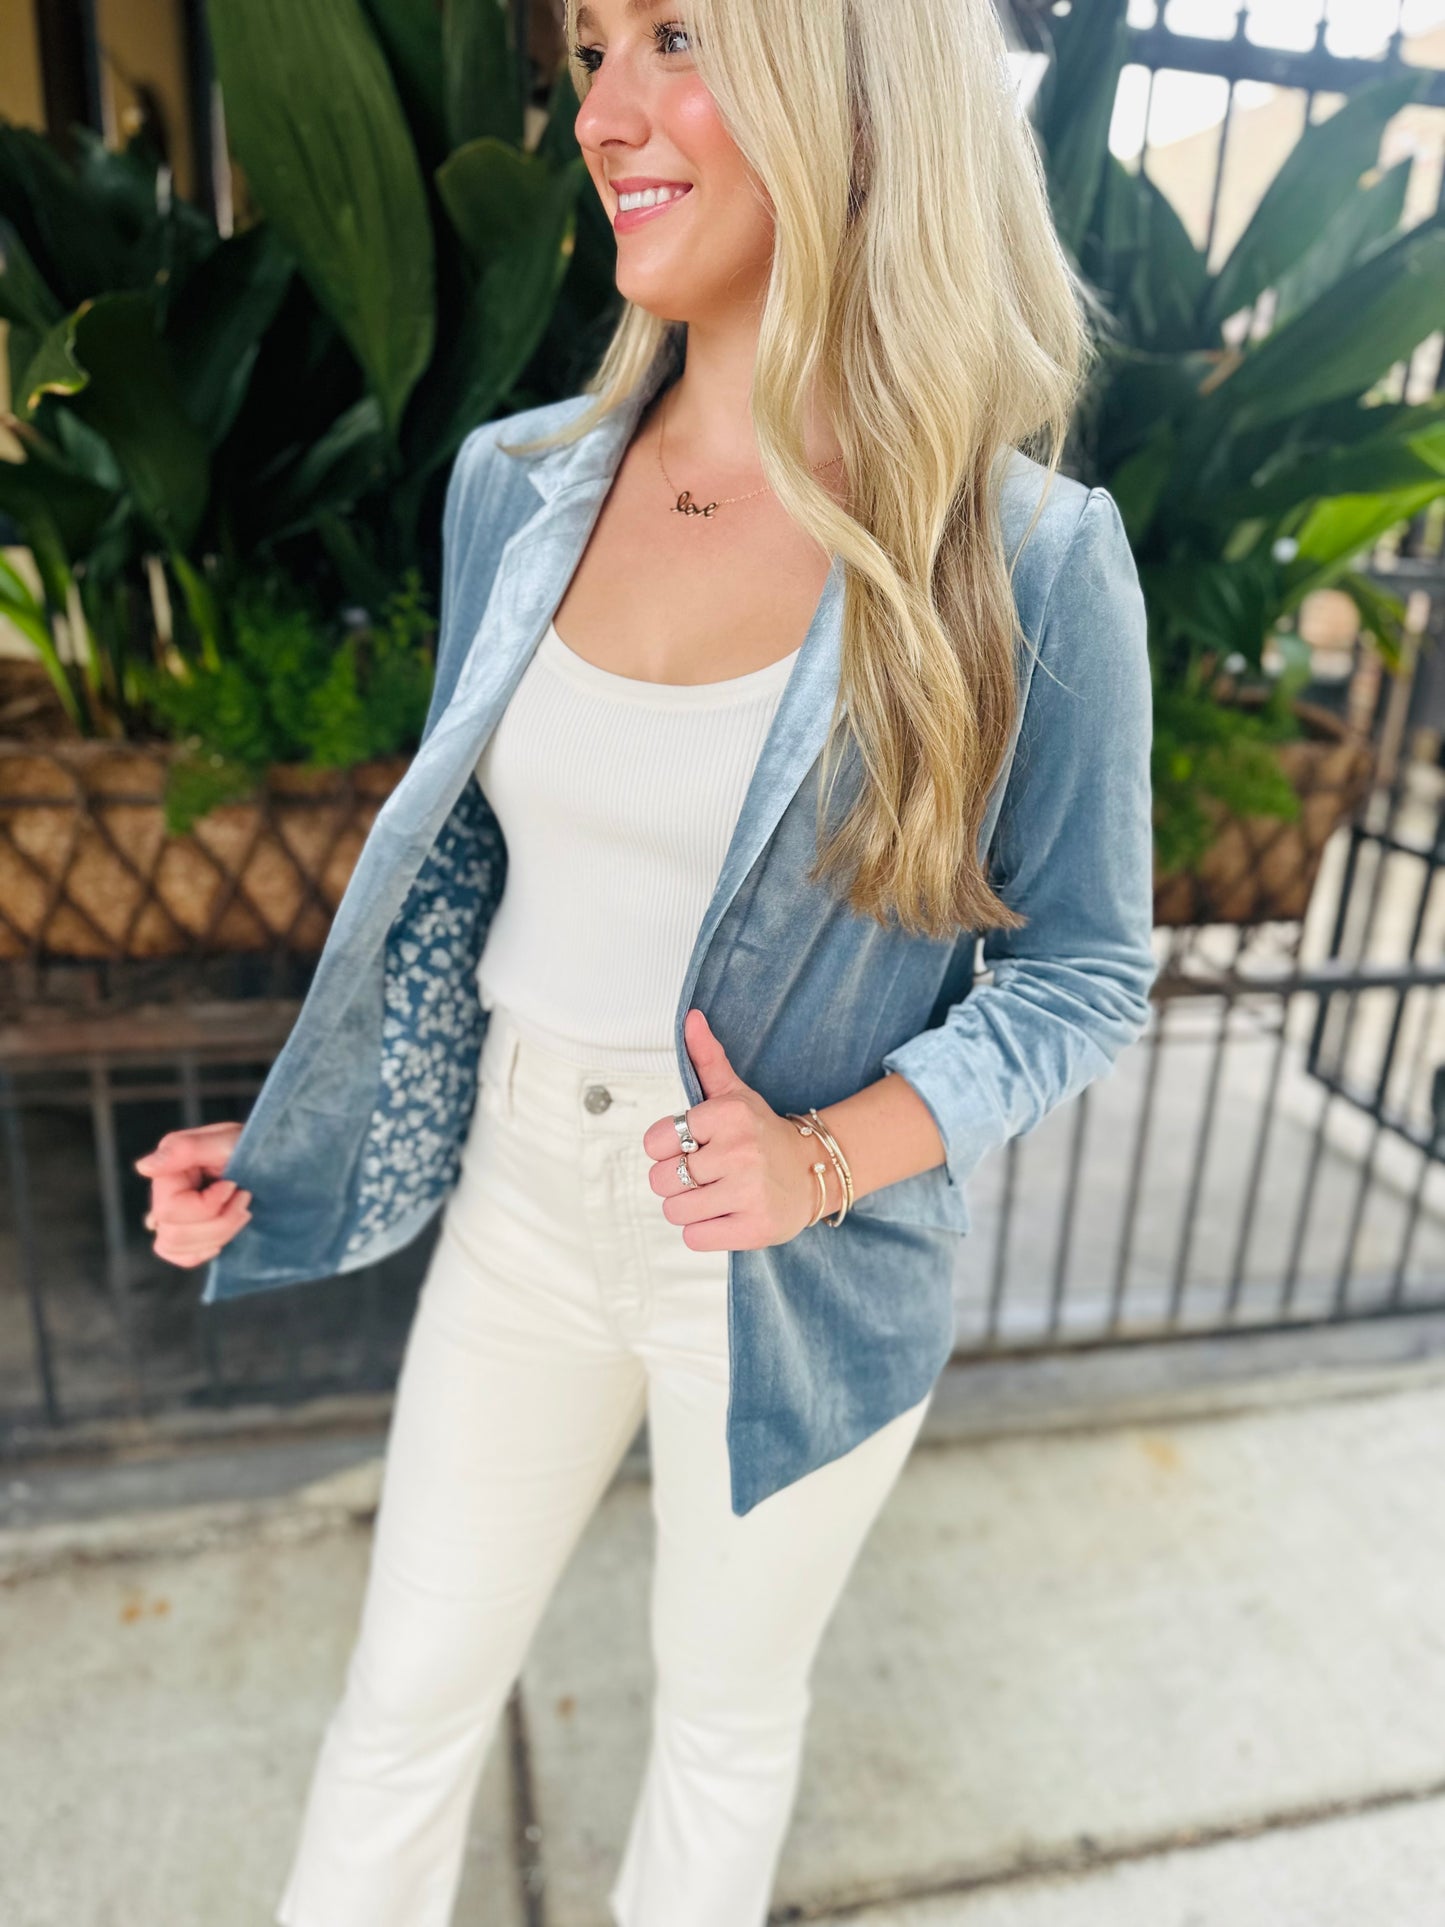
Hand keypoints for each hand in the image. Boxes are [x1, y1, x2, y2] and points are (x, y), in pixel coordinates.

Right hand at [134, 1121, 251, 1268]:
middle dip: (220, 1223)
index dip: (207, 1206)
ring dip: (218, 1236)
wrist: (273, 1159)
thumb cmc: (251, 1145)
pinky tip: (222, 1236)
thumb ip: (183, 1149)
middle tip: (245, 1199)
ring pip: (176, 1247)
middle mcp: (164, 1192)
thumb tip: (143, 1167)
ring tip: (241, 1211)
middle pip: (174, 1235)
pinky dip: (202, 1251)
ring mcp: (172, 1213)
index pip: (169, 1210)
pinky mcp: (186, 1228)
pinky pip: (179, 1255)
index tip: (233, 1186)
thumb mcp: (225, 1141)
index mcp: (168, 1169)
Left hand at [642, 1009, 836, 1251]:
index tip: (688, 1147)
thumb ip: (707, 1058)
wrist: (814, 1171)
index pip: (656, 1141)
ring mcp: (749, 1192)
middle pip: (661, 1180)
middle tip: (702, 1175)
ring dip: (687, 1209)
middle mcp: (739, 1152)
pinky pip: (695, 1238)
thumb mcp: (735, 1093)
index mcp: (728, 1115)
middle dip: (674, 1181)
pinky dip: (702, 1231)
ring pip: (675, 1212)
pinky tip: (724, 1215)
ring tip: (713, 1195)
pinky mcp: (755, 1228)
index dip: (664, 1149)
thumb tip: (689, 1017)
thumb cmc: (760, 1133)